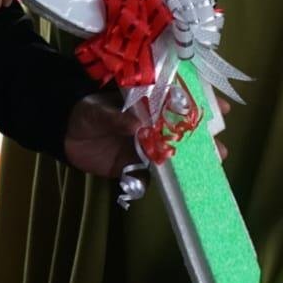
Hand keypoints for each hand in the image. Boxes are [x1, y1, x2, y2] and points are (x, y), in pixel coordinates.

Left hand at [63, 95, 232, 179]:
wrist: (62, 134)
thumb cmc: (84, 111)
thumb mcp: (98, 108)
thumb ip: (116, 116)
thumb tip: (136, 125)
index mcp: (146, 102)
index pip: (178, 99)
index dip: (200, 102)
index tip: (220, 107)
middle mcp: (150, 123)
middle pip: (182, 128)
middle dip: (203, 135)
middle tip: (219, 144)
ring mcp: (143, 145)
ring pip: (173, 151)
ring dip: (191, 158)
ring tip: (211, 164)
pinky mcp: (132, 166)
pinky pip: (153, 174)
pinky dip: (165, 179)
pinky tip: (180, 184)